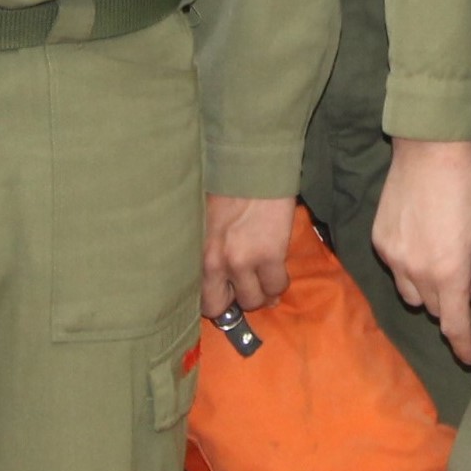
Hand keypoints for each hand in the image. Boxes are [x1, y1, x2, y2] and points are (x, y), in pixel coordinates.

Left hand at [202, 195, 294, 317]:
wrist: (254, 163)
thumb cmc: (226, 185)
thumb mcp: (202, 219)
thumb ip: (205, 247)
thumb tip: (217, 273)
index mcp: (192, 251)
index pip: (192, 294)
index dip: (210, 297)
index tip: (222, 292)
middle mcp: (212, 261)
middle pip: (217, 307)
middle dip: (231, 301)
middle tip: (243, 288)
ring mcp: (242, 261)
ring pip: (252, 301)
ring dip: (260, 293)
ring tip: (264, 277)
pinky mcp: (270, 255)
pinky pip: (276, 286)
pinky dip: (278, 283)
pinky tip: (278, 269)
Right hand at [374, 137, 470, 364]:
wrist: (429, 150)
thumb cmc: (467, 186)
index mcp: (449, 271)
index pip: (454, 324)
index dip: (462, 345)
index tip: (469, 358)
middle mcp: (418, 270)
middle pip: (432, 308)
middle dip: (449, 304)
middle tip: (464, 281)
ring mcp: (395, 256)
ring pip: (410, 293)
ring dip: (426, 289)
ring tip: (440, 263)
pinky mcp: (380, 240)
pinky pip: (395, 268)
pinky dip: (409, 265)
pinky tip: (421, 241)